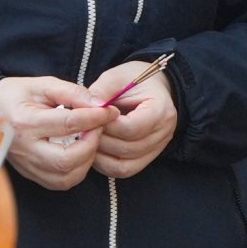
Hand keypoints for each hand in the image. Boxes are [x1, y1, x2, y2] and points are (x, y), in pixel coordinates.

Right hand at [0, 74, 107, 190]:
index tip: (110, 111)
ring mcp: (26, 165)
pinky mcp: (30, 174)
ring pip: (66, 177)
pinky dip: (76, 171)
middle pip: (67, 160)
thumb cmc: (18, 94)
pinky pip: (60, 182)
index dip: (96, 117)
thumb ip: (73, 93)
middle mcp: (25, 148)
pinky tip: (79, 154)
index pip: (69, 123)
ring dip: (86, 160)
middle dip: (91, 145)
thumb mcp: (43, 85)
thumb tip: (101, 105)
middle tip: (98, 129)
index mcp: (26, 122)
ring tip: (89, 141)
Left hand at [83, 58, 176, 178]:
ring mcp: (157, 149)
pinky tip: (94, 151)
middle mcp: (164, 133)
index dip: (106, 124)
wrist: (151, 88)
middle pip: (127, 148)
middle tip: (83, 129)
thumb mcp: (116, 77)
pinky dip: (106, 164)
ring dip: (101, 154)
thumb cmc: (133, 80)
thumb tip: (84, 111)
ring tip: (87, 139)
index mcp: (161, 110)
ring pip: (124, 164)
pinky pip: (124, 170)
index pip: (131, 128)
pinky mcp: (147, 158)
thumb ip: (101, 92)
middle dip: (100, 140)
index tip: (90, 116)